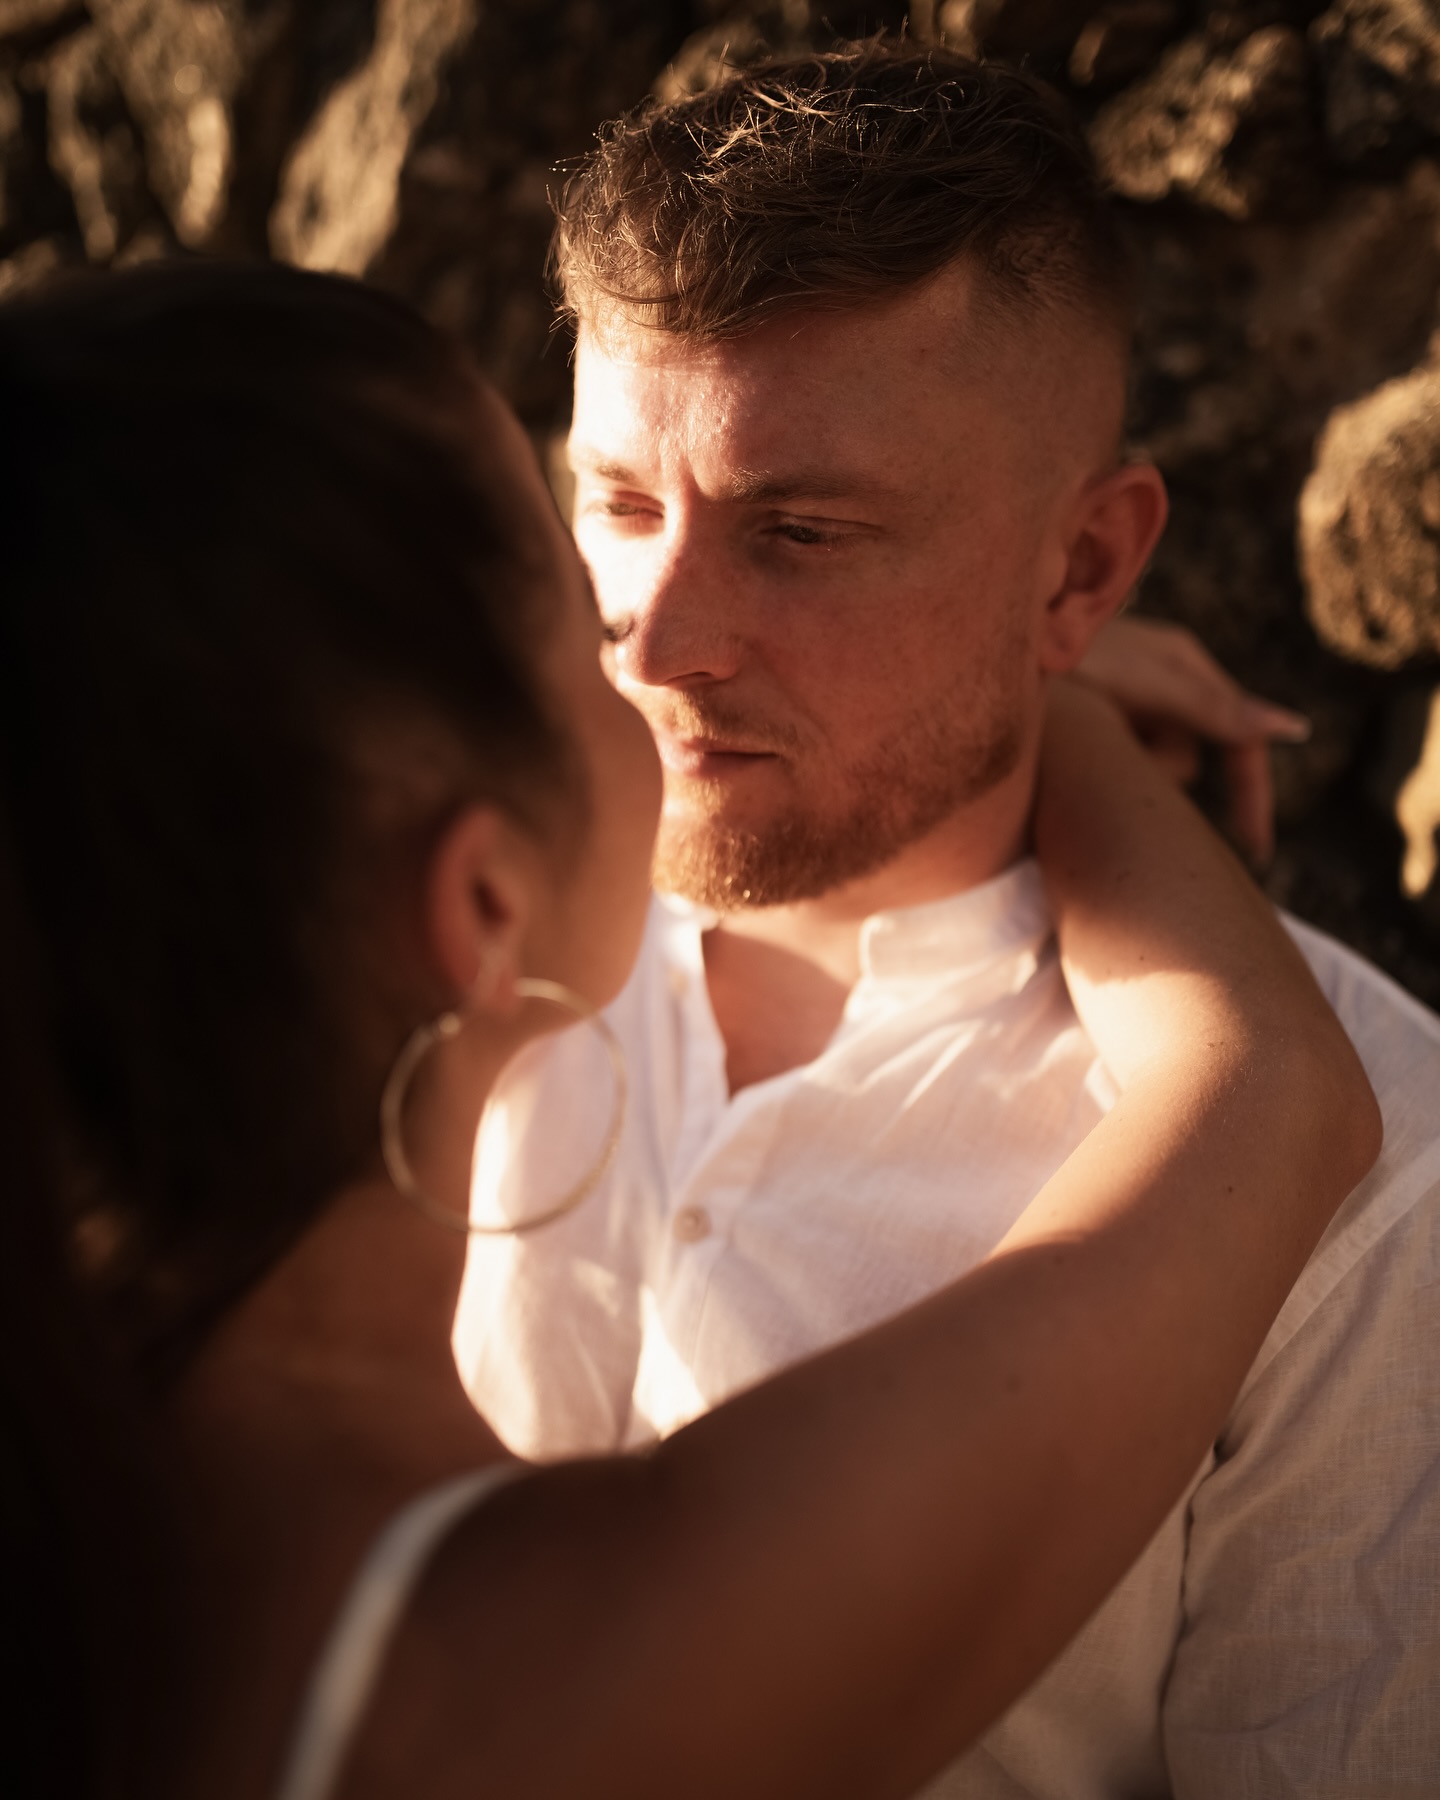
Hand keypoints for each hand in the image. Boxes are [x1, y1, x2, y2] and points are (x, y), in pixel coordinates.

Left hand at [1075, 616, 1309, 864]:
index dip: (1249, 796)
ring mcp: (1116, 707)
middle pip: (1185, 763)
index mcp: (1185, 668)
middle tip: (1116, 768)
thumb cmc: (1075, 658)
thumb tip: (1294, 729)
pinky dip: (1092, 770)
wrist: (997, 651)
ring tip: (1076, 743)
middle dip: (1156, 779)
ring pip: (1144, 771)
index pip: (1238, 743)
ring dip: (1120, 772)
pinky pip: (1106, 769)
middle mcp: (1156, 688)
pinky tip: (1059, 754)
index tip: (1254, 853)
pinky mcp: (1080, 727)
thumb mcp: (1152, 685)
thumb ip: (1217, 709)